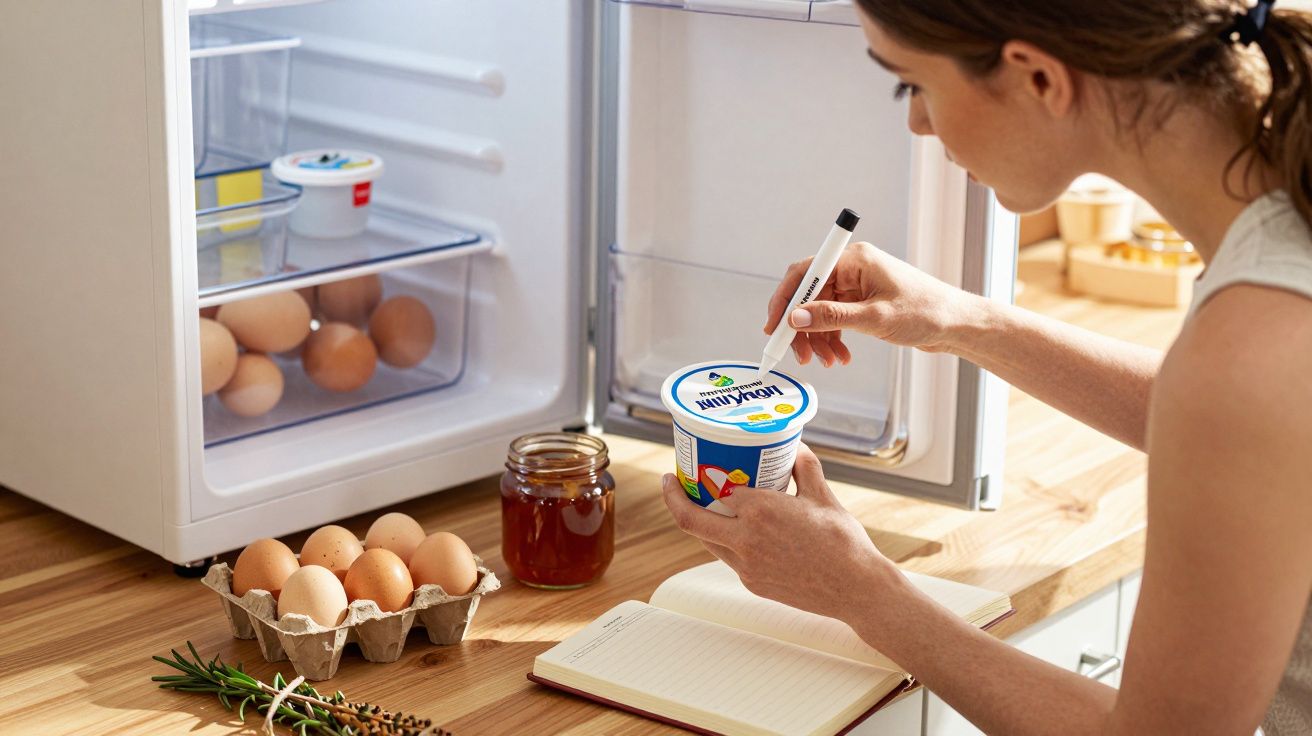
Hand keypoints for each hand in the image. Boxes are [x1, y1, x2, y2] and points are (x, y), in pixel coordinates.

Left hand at [660, 444, 896, 620]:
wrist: (856, 589)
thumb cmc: (843, 542)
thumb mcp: (823, 495)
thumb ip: (804, 467)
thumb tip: (795, 446)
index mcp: (760, 511)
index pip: (718, 488)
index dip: (705, 475)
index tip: (698, 466)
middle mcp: (745, 539)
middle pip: (690, 519)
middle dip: (673, 498)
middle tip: (670, 482)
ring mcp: (746, 566)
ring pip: (707, 540)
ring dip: (699, 521)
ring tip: (700, 504)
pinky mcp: (752, 584)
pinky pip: (728, 558)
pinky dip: (725, 541)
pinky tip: (735, 531)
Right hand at [764, 241, 981, 366]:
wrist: (957, 324)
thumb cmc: (926, 312)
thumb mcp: (875, 318)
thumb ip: (832, 317)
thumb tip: (796, 317)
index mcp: (854, 260)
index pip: (805, 273)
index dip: (785, 299)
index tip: (774, 326)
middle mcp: (852, 269)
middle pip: (809, 295)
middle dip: (802, 326)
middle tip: (799, 354)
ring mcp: (857, 286)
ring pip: (820, 311)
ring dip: (818, 338)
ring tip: (828, 360)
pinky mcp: (863, 302)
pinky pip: (835, 319)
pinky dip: (833, 338)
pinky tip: (840, 356)